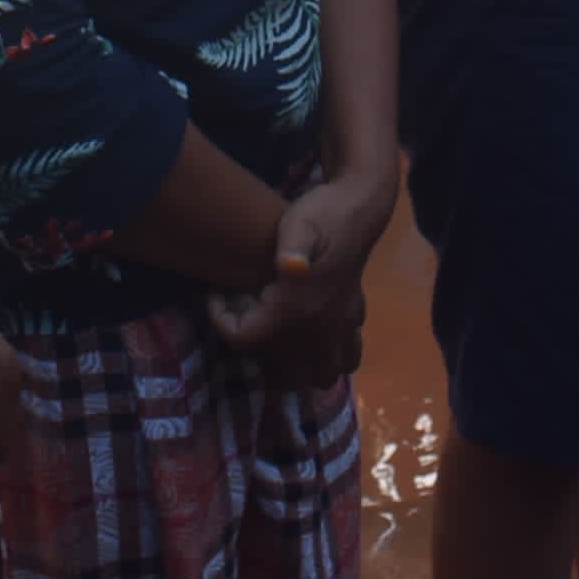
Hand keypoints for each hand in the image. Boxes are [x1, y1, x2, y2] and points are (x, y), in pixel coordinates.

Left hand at [206, 173, 390, 387]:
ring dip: (301, 368)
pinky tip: (313, 334)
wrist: (360, 204)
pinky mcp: (353, 317)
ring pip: (323, 375)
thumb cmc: (321, 213)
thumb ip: (292, 245)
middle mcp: (324, 328)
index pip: (245, 339)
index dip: (222, 320)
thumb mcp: (299, 223)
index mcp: (299, 309)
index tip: (218, 294)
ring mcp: (343, 326)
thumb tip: (290, 266)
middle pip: (285, 374)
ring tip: (279, 337)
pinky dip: (330, 357)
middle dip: (262, 356)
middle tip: (251, 320)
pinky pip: (348, 357)